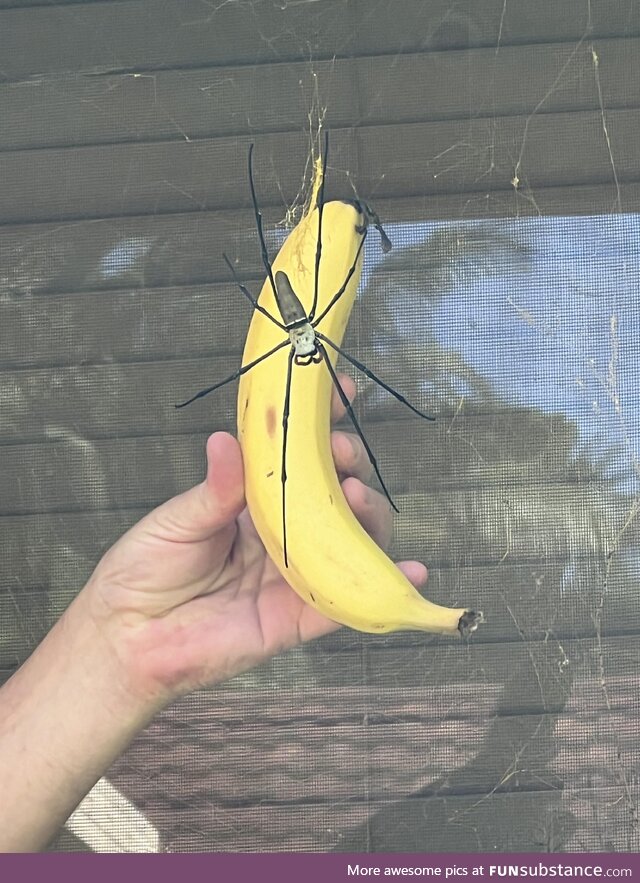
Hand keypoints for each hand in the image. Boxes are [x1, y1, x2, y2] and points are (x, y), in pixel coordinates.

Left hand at [85, 375, 427, 703]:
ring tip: (359, 496)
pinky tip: (411, 571)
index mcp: (253, 504)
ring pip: (350, 542)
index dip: (320, 429)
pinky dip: (385, 588)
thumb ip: (216, 489)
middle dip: (345, 470)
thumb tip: (228, 440)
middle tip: (339, 456)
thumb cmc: (146, 569)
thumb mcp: (178, 519)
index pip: (296, 461)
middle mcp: (282, 535)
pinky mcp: (300, 619)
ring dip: (368, 517)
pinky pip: (349, 603)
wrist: (129, 638)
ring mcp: (295, 575)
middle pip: (332, 498)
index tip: (340, 395)